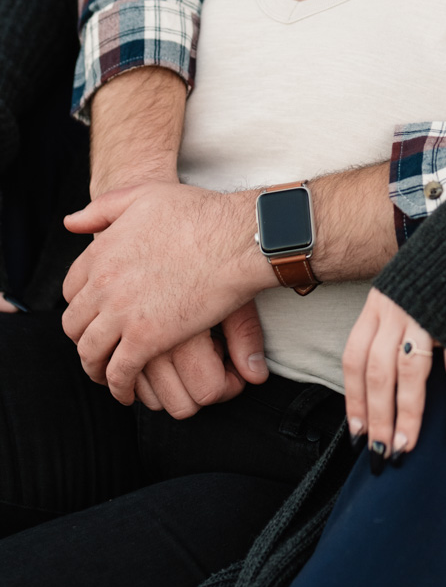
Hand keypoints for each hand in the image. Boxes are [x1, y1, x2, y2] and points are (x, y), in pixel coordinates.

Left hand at [61, 181, 270, 403]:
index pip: (70, 289)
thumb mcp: (144, 195)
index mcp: (100, 252)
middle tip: (99, 346)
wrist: (235, 237)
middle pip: (73, 325)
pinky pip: (118, 373)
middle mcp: (103, 285)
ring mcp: (121, 314)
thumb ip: (103, 208)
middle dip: (82, 338)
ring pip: (90, 353)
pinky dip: (118, 387)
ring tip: (108, 374)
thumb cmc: (199, 213)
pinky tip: (127, 390)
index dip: (81, 304)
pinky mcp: (145, 339)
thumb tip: (71, 223)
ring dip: (95, 367)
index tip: (94, 313)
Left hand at [342, 287, 445, 462]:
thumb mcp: (399, 292)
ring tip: (407, 446)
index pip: (354, 360)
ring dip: (407, 414)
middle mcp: (396, 310)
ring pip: (409, 372)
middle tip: (382, 455)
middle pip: (378, 372)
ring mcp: (428, 314)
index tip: (357, 435)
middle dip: (378, 418)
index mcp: (377, 306)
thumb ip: (387, 327)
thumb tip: (380, 379)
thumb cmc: (434, 270)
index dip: (355, 400)